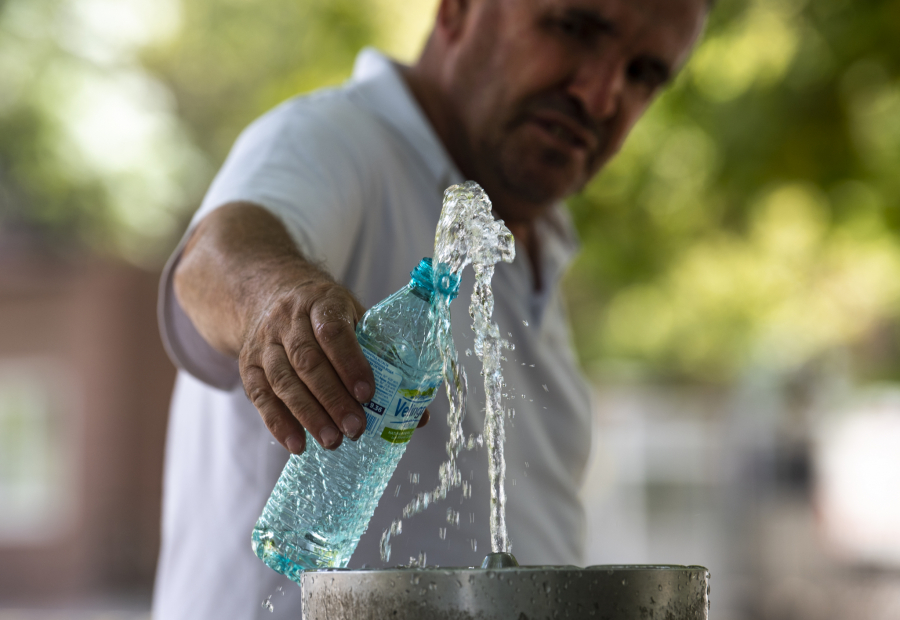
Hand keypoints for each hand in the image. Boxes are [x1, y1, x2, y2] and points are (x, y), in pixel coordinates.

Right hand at [174, 202, 429, 455]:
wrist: (266, 292)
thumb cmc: (323, 313)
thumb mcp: (354, 317)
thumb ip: (383, 358)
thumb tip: (418, 414)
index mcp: (321, 303)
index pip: (333, 332)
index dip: (350, 363)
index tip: (368, 394)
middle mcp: (288, 321)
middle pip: (308, 362)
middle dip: (333, 399)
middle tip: (356, 429)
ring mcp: (265, 343)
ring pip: (283, 381)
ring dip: (308, 415)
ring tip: (332, 442)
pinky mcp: (248, 365)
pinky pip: (260, 396)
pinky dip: (278, 422)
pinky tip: (297, 444)